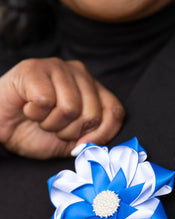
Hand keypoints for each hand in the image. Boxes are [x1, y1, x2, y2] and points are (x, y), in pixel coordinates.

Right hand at [0, 58, 124, 158]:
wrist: (4, 128)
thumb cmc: (37, 132)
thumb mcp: (71, 141)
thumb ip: (91, 139)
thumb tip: (98, 142)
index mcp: (93, 90)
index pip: (115, 111)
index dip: (101, 135)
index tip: (80, 145)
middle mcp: (80, 74)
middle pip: (92, 114)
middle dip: (69, 132)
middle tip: (52, 127)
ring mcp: (58, 67)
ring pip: (70, 108)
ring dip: (51, 124)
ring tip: (40, 117)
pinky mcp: (34, 68)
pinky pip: (46, 101)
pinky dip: (34, 114)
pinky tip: (28, 107)